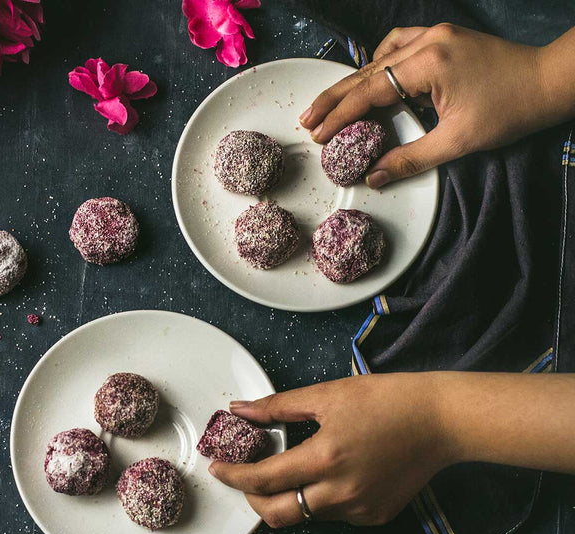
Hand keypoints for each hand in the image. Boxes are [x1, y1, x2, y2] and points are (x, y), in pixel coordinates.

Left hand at [209, 373, 451, 526]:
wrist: (443, 421)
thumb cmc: (388, 400)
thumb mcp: (328, 395)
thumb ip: (277, 407)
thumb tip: (239, 410)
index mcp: (325, 460)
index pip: (263, 480)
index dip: (233, 476)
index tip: (217, 468)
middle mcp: (340, 494)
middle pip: (276, 515)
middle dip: (252, 499)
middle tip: (245, 477)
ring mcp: (360, 510)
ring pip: (304, 515)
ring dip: (286, 497)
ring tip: (287, 468)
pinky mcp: (375, 516)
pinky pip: (332, 515)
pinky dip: (318, 499)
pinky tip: (326, 474)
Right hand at [299, 23, 566, 186]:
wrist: (548, 82)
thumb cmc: (509, 110)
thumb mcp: (457, 141)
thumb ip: (410, 159)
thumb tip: (374, 178)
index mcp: (429, 62)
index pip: (370, 90)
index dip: (340, 114)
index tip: (317, 133)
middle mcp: (428, 41)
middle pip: (366, 71)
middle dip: (334, 97)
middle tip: (306, 118)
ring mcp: (436, 35)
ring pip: (379, 57)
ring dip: (352, 82)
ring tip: (329, 104)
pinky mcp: (444, 39)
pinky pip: (400, 46)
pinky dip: (379, 62)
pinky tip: (371, 78)